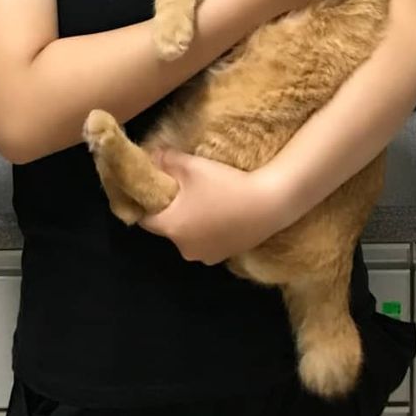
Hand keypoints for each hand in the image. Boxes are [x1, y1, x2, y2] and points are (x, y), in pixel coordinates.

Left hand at [138, 149, 283, 264]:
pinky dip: (209, 231)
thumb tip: (150, 157)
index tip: (157, 188)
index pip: (144, 219)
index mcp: (171, 228)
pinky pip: (206, 242)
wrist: (270, 204)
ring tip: (206, 201)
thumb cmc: (226, 184)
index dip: (148, 203)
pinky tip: (222, 213)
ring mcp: (205, 256)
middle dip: (172, 211)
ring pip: (188, 236)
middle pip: (168, 228)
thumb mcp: (192, 166)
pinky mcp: (224, 258)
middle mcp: (184, 248)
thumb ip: (166, 160)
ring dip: (191, 222)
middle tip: (185, 190)